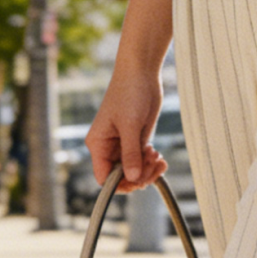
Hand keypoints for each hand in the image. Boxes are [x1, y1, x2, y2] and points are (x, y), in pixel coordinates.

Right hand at [86, 67, 168, 192]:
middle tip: (152, 163)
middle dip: (139, 175)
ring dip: (148, 169)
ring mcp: (124, 145)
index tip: (138, 181)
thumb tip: (132, 178)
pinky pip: (143, 161)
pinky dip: (152, 163)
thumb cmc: (129, 92)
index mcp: (98, 144)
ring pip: (135, 171)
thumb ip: (131, 153)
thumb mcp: (130, 125)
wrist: (141, 73)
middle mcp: (108, 147)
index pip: (104, 177)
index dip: (120, 184)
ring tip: (157, 157)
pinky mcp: (137, 140)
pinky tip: (159, 156)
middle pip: (121, 177)